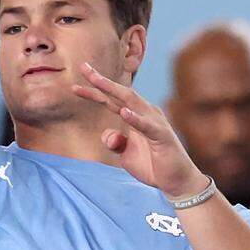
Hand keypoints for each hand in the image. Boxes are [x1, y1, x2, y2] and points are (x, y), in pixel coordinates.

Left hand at [71, 63, 208, 199]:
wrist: (176, 182)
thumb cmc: (152, 164)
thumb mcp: (125, 154)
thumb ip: (114, 142)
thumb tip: (109, 136)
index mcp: (135, 116)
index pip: (111, 100)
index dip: (93, 91)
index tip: (73, 86)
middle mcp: (146, 113)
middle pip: (120, 93)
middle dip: (101, 80)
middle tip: (83, 67)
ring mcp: (155, 122)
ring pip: (132, 102)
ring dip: (114, 90)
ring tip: (98, 81)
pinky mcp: (162, 136)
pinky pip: (146, 126)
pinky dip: (135, 119)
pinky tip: (124, 112)